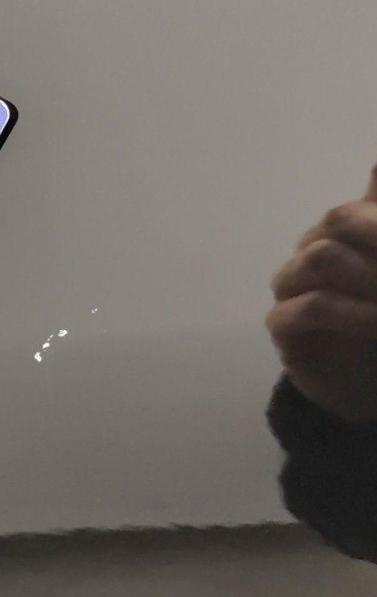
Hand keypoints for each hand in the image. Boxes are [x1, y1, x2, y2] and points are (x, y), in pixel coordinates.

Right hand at [266, 165, 376, 425]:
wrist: (362, 381)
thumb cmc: (376, 323)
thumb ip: (375, 215)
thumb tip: (375, 164)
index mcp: (335, 233)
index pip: (351, 207)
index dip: (374, 217)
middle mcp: (309, 253)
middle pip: (334, 220)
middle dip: (376, 236)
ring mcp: (290, 287)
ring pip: (319, 256)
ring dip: (367, 276)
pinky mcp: (281, 325)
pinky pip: (308, 306)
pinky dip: (350, 313)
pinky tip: (374, 325)